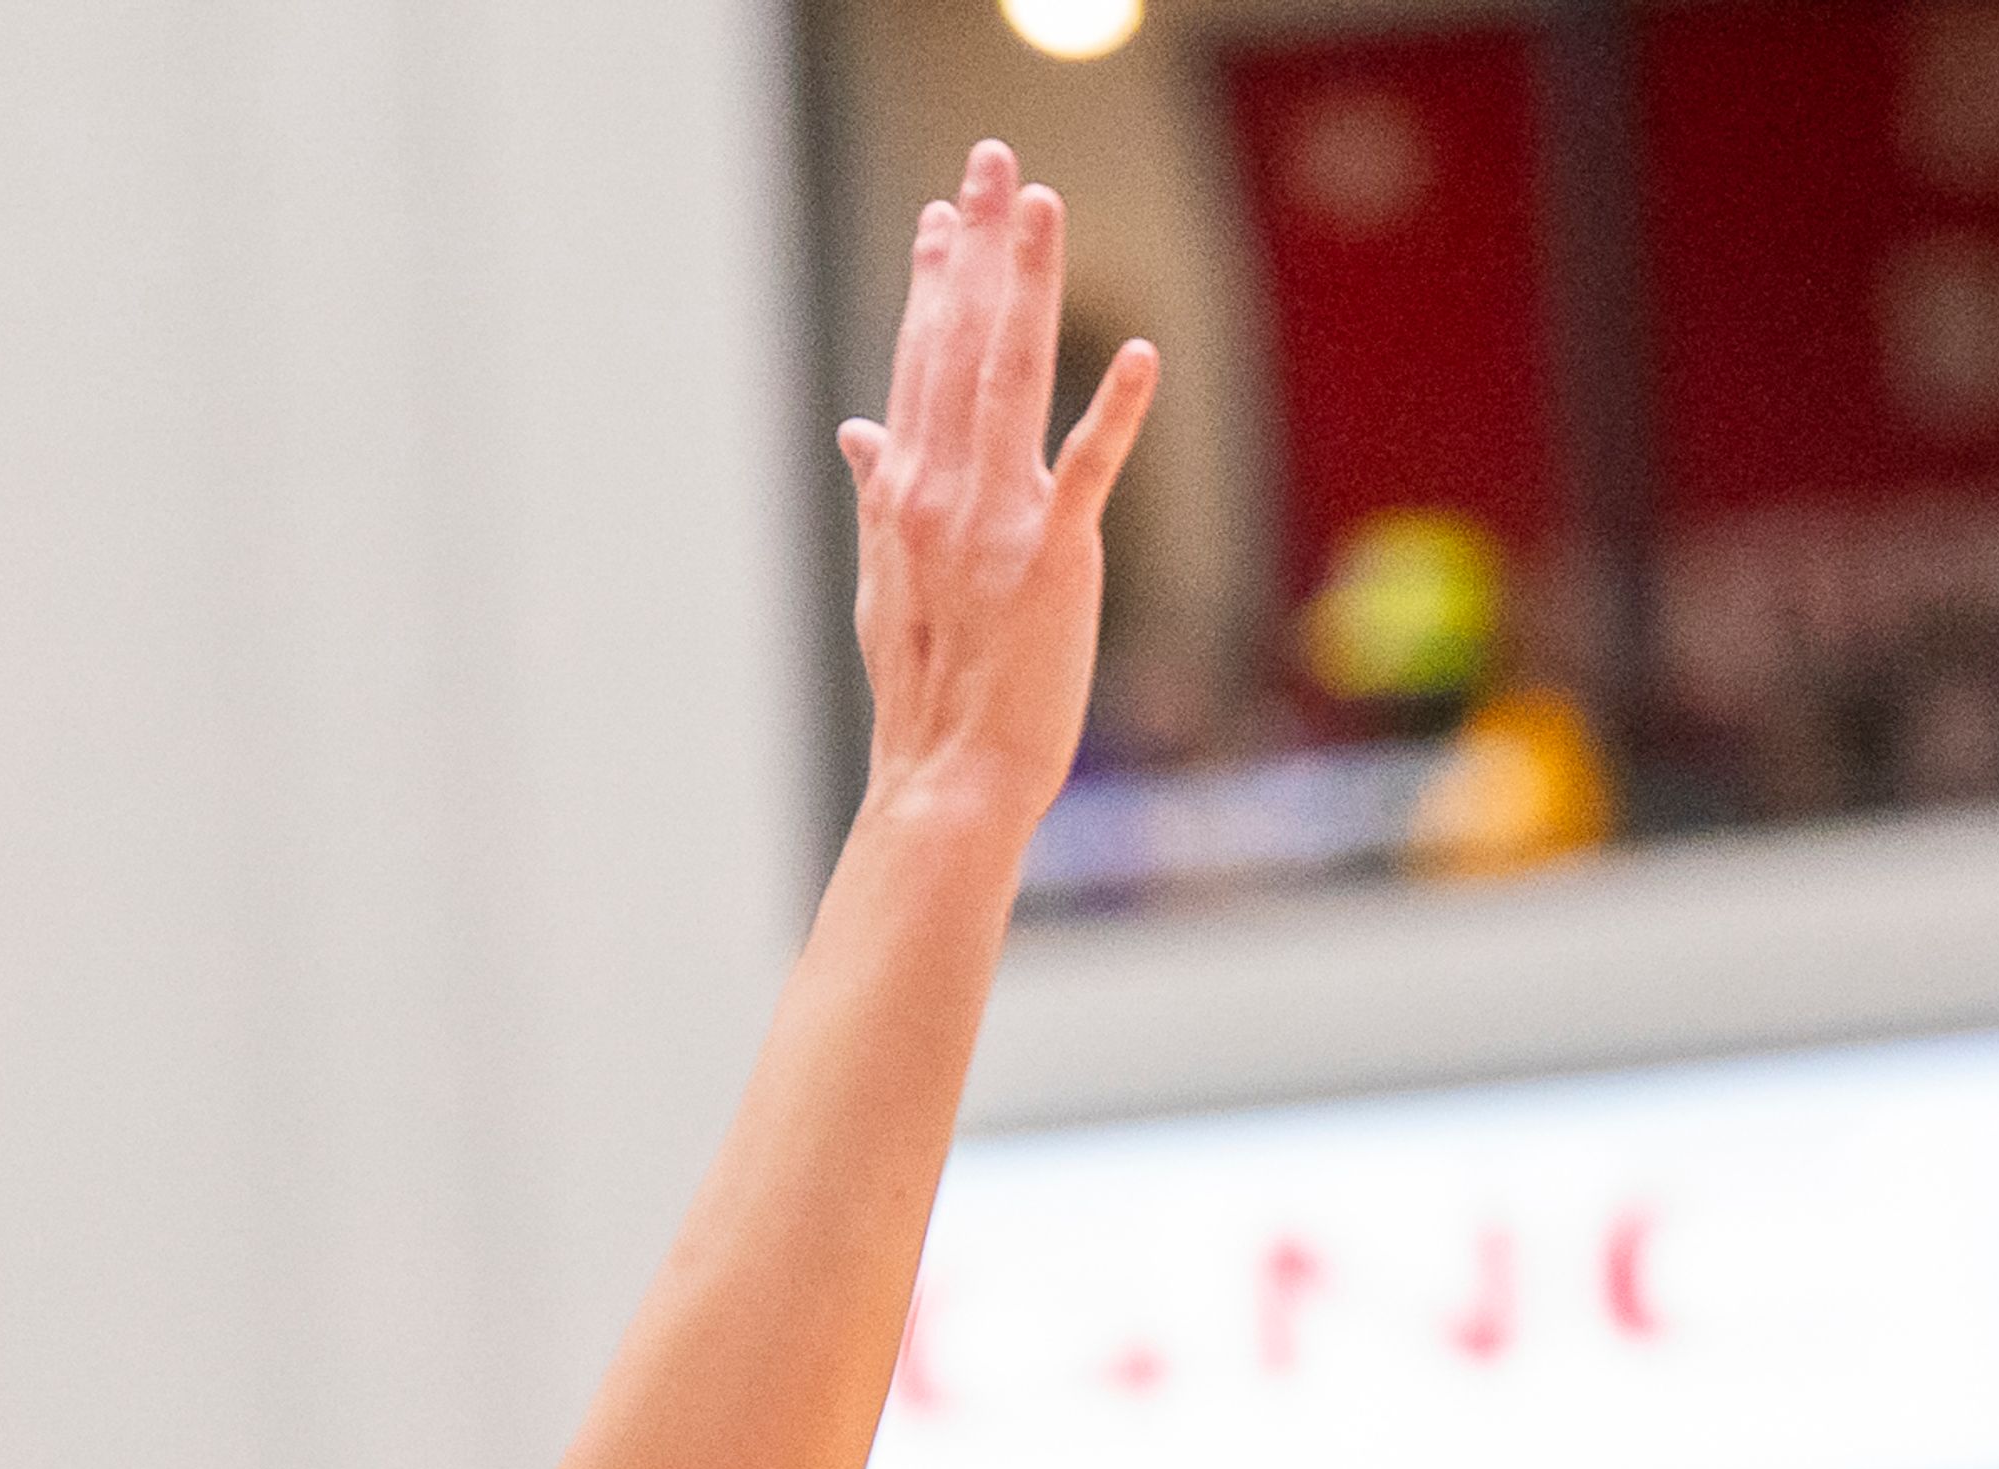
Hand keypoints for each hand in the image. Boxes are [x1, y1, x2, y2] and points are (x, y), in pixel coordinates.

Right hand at [840, 141, 1155, 832]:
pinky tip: (1141, 354)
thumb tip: (857, 430)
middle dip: (975, 250)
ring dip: (1024, 288)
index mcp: (906, 495)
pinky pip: (1085, 473)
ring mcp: (992, 524)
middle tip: (992, 162)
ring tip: (1039, 209)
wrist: (948, 776)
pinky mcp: (1049, 561)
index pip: (919, 366)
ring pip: (1008, 380)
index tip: (945, 214)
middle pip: (959, 347)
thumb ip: (879, 493)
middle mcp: (939, 494)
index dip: (935, 283)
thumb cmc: (927, 688)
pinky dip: (1114, 413)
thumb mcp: (887, 580)